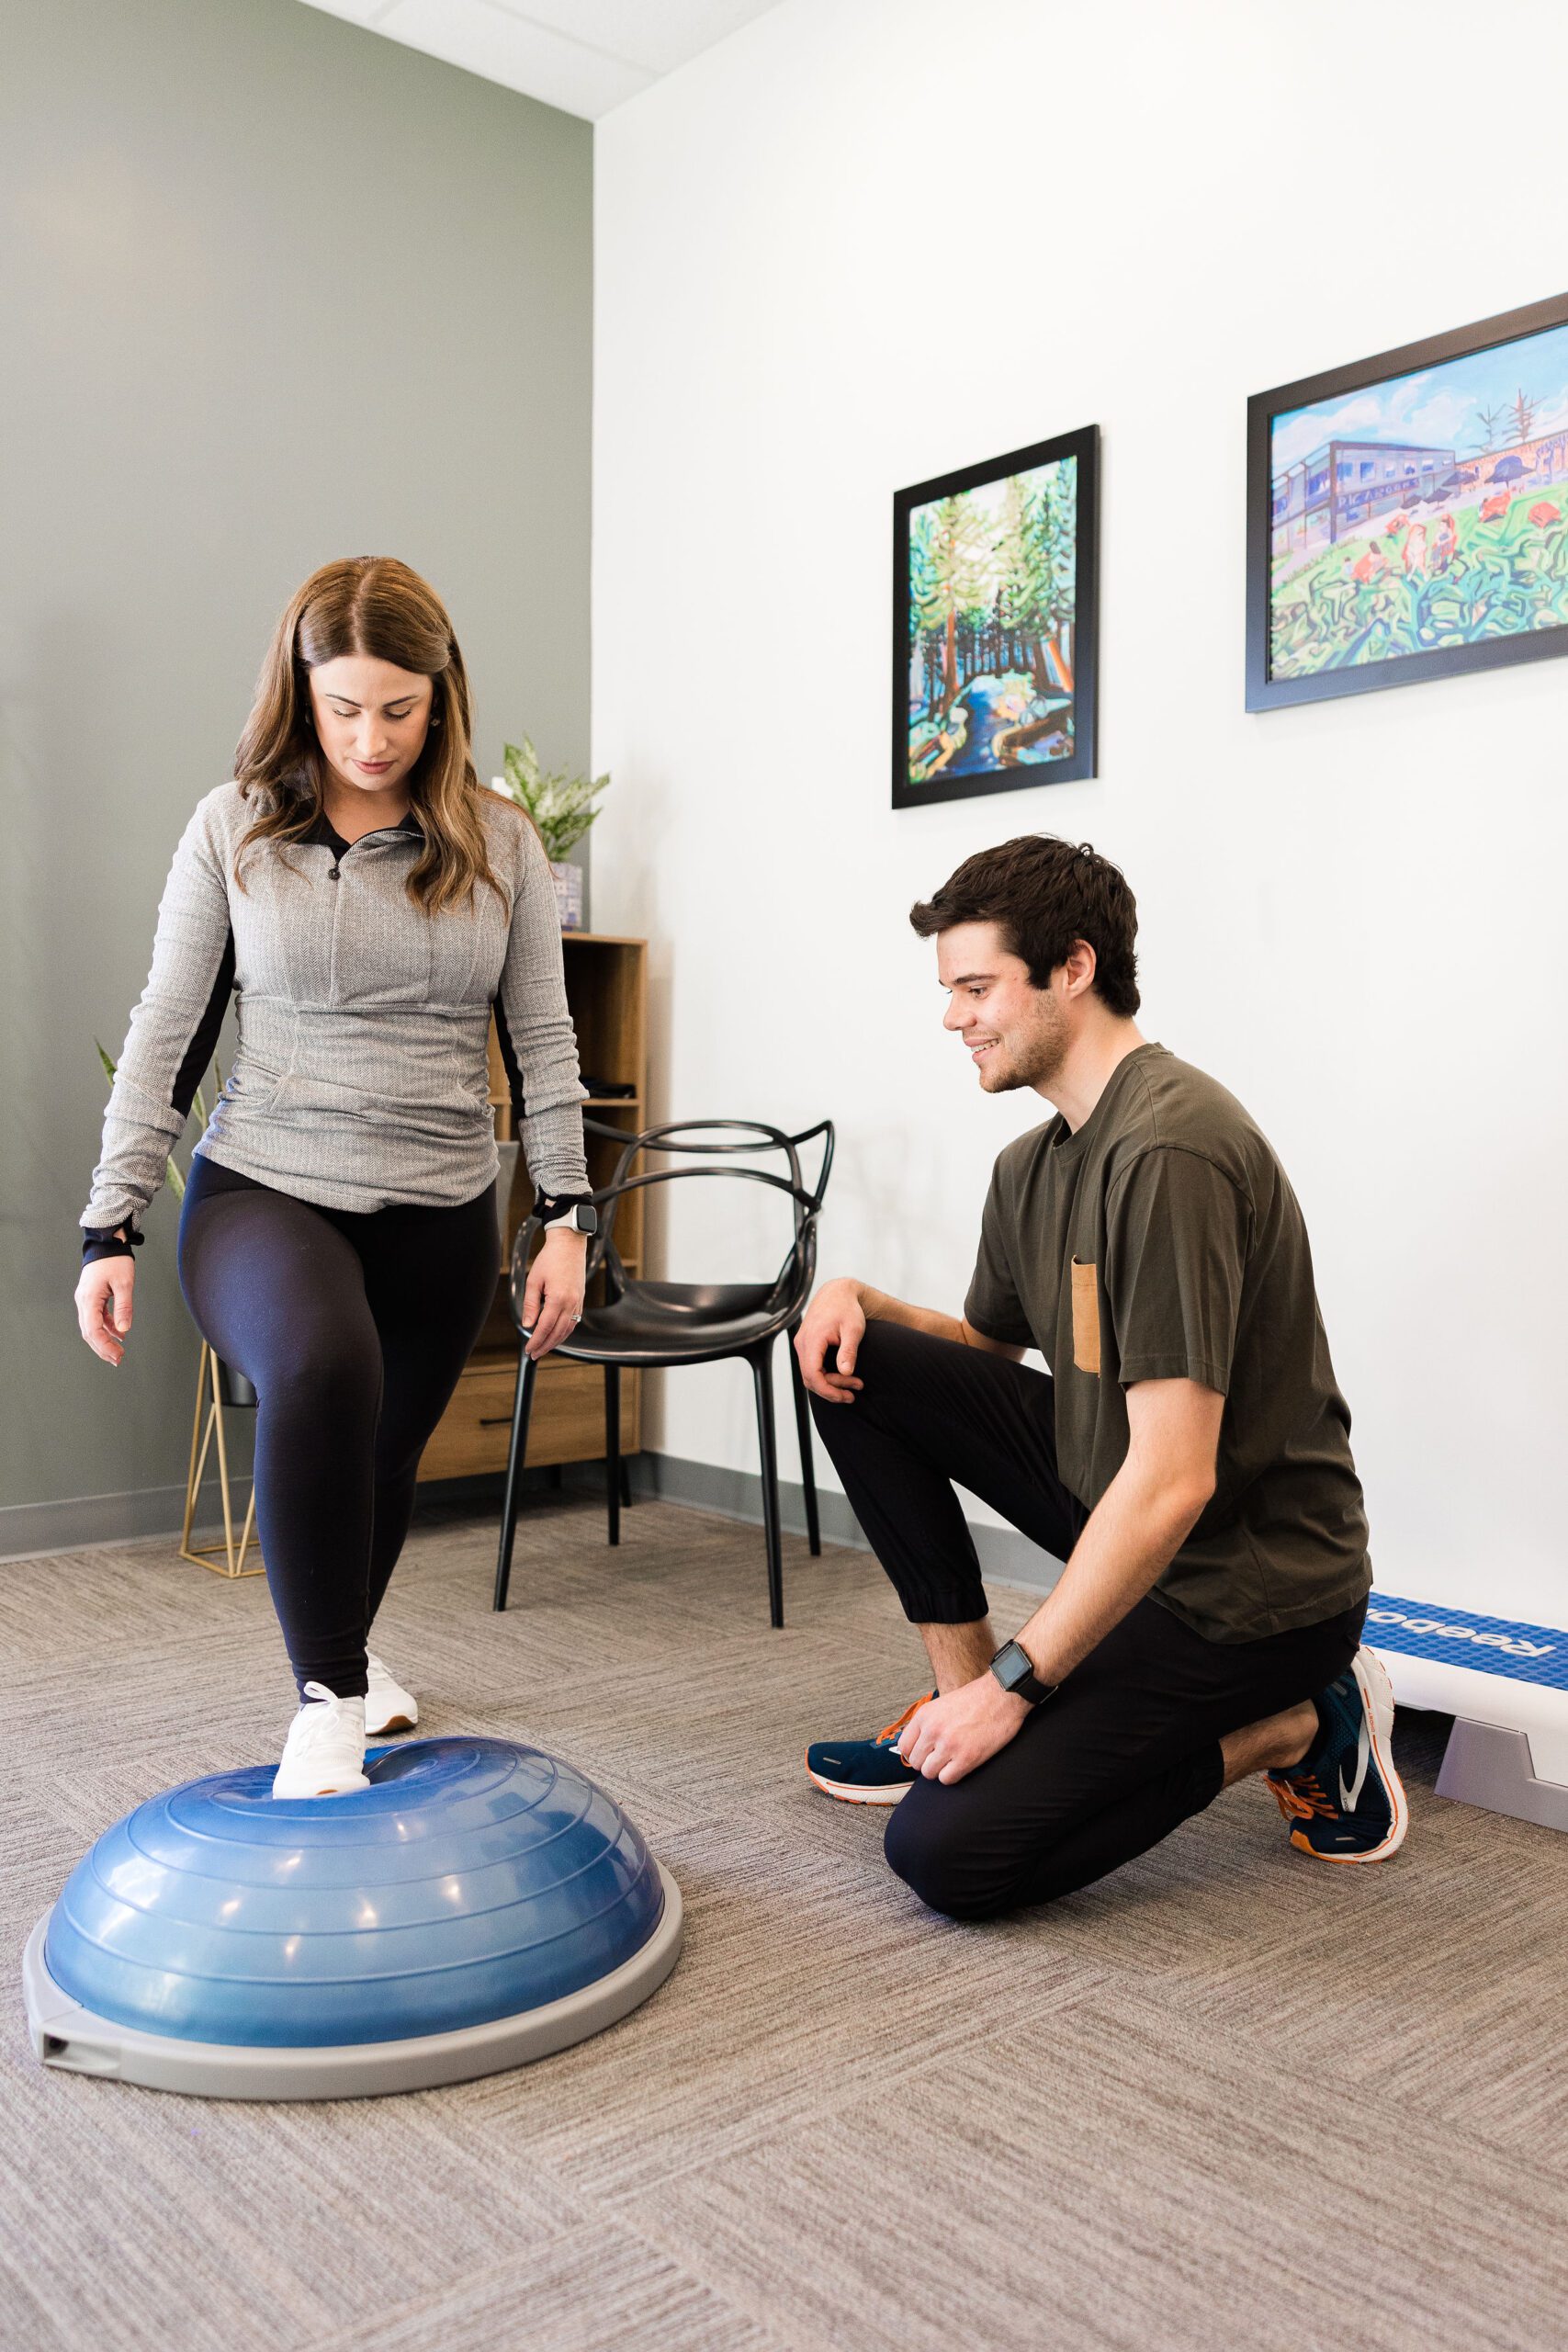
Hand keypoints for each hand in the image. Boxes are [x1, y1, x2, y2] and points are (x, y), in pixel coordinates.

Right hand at [75, 1248, 135, 1367]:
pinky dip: (107, 1328)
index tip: (117, 1355)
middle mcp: (83, 1302)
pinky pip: (97, 1318)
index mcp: (89, 1299)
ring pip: (91, 1327)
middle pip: (89, 1332)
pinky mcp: (92, 1298)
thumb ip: (123, 1307)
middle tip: (117, 1360)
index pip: (93, 1330)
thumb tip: (124, 1329)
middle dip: (103, 1348)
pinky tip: (119, 1334)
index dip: (104, 1345)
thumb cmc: (115, 1260)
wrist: (106, 1243)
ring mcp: (86, 1300)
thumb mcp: (124, 1283)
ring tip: (118, 1353)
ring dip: (104, 1340)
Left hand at [521, 1225, 587, 1359]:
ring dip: (556, 1341)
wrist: (569, 1245)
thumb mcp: (533, 1280)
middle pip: (558, 1332)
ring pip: (568, 1329)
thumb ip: (530, 1304)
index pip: (545, 1327)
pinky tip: (556, 1335)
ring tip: (544, 1348)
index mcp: (558, 1298)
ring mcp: (578, 1302)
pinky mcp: (580, 1299)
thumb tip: (527, 1324)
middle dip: (545, 1346)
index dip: (536, 1340)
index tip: (529, 1349)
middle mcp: (571, 1303)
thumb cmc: (550, 1259)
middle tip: (534, 1354)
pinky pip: (574, 1321)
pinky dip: (565, 1332)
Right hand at [795, 1277, 865, 1402]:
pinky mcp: (806, 1346)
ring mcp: (802, 1344)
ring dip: (830, 1384)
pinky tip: (843, 1376)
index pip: (813, 1375)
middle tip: (854, 1393)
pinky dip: (825, 1376)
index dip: (828, 1391)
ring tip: (853, 1385)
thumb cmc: (847, 1309)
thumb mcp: (853, 1329)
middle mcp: (802, 1343)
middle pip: (810, 1379)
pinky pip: (811, 1367)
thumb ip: (848, 1351)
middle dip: (832, 1390)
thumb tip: (845, 1372)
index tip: (847, 1396)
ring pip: (810, 1375)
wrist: (837, 1293)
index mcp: (812, 1340)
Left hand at [897, 1671, 1029, 1784]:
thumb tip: (917, 1743)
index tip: (924, 1754)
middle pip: (916, 1763)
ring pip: (929, 1773)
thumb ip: (928, 1723)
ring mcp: (949, 1745)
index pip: (904, 1747)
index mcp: (925, 1715)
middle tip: (942, 1757)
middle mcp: (933, 1730)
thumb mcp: (943, 1704)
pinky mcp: (966, 1758)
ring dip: (940, 1770)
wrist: (1003, 1695)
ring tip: (952, 1760)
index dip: (915, 1753)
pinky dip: (953, 1775)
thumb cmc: (977, 1698)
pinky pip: (947, 1779)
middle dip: (928, 1762)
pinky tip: (962, 1764)